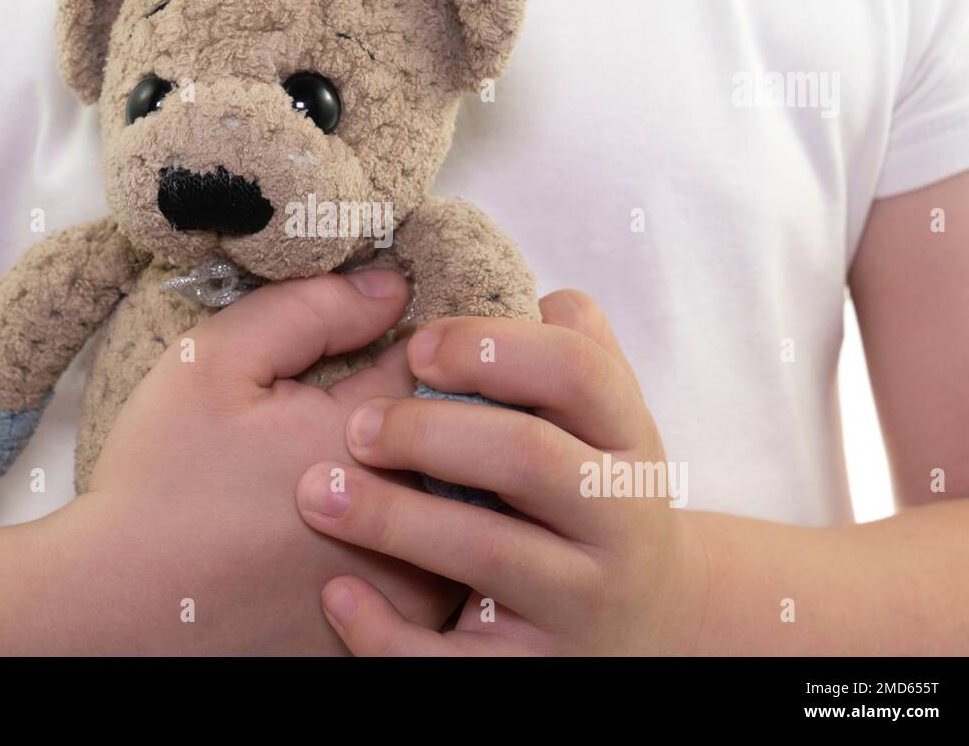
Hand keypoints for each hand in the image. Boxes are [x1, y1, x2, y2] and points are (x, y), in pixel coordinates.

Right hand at [73, 270, 460, 653]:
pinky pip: (445, 572)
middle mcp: (413, 516)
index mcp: (376, 439)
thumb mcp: (214, 363)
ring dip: (445, 478)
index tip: (398, 350)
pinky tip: (373, 530)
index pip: (448, 368)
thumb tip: (395, 288)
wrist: (124, 612)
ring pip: (467, 507)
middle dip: (443, 413)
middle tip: (381, 414)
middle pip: (473, 440)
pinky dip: (425, 544)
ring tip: (373, 469)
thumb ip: (312, 310)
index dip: (427, 350)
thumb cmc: (162, 482)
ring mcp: (413, 586)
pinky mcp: (399, 641)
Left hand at [295, 290, 709, 654]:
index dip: (493, 348)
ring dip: (390, 519)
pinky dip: (386, 631)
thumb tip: (534, 294)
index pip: (578, 372)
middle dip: (429, 431)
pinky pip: (452, 661)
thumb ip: (578, 352)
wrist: (651, 628)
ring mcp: (581, 603)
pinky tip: (335, 594)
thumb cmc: (597, 498)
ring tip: (317, 493)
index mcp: (629, 443)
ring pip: (485, 554)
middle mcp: (618, 522)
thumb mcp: (607, 425)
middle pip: (526, 456)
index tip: (416, 346)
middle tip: (355, 426)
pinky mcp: (535, 673)